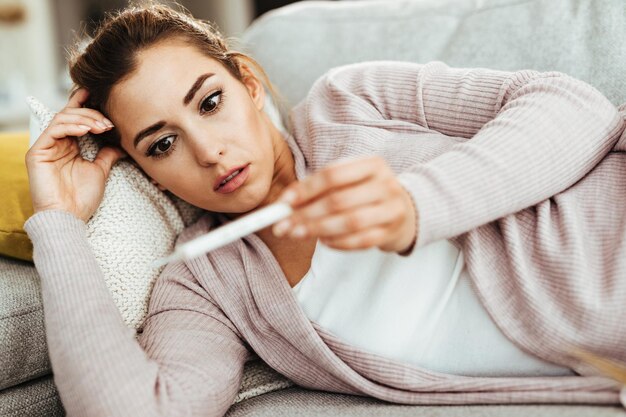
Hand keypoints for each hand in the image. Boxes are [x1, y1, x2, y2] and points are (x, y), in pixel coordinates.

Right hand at [25, 89, 125, 222]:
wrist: (69, 217)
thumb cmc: (82, 198)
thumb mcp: (100, 171)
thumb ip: (106, 155)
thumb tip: (121, 144)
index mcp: (69, 146)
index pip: (76, 119)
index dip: (86, 105)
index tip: (102, 96)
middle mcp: (56, 144)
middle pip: (70, 115)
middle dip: (91, 114)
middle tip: (109, 123)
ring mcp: (46, 147)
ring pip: (62, 119)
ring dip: (84, 119)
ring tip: (102, 127)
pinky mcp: (37, 152)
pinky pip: (53, 130)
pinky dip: (71, 126)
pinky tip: (87, 130)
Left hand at [272, 156, 417, 252]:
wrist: (406, 210)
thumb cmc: (367, 193)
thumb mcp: (350, 180)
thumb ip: (319, 188)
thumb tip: (285, 203)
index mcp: (372, 164)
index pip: (333, 174)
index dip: (306, 189)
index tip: (284, 202)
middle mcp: (386, 184)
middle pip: (339, 200)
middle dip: (307, 214)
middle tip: (284, 225)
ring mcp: (392, 209)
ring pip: (350, 222)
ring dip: (318, 230)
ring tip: (297, 234)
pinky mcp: (391, 232)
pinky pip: (360, 241)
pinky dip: (338, 242)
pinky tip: (323, 241)